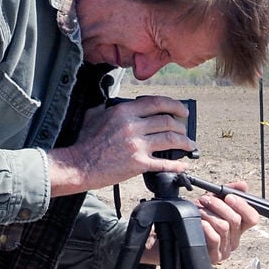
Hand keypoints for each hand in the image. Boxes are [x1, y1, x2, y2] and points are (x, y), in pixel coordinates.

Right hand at [48, 96, 195, 195]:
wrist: (79, 165)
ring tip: (189, 145)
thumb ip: (108, 107)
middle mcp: (134, 126)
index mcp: (125, 111)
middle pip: (168, 121)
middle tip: (185, 129)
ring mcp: (138, 145)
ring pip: (170, 140)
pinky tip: (182, 166)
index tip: (182, 110)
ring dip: (184, 142)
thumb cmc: (85, 142)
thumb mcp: (94, 115)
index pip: (157, 103)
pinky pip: (164, 163)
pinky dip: (176, 165)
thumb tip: (115, 103)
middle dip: (181, 126)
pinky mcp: (139, 163)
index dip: (174, 105)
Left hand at [139, 181, 259, 266]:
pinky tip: (198, 222)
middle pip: (235, 220)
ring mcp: (224, 250)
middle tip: (205, 200)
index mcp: (237, 228)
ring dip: (208, 214)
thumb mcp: (210, 202)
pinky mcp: (213, 257)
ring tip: (198, 210)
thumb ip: (227, 192)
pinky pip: (215, 239)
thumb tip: (243, 185)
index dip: (243, 205)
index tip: (229, 196)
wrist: (171, 236)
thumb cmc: (191, 219)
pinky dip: (206, 227)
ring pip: (224, 227)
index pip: (252, 218)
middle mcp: (233, 240)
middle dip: (218, 205)